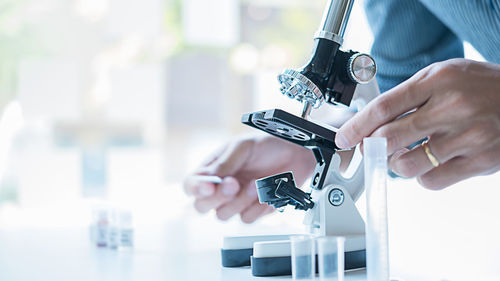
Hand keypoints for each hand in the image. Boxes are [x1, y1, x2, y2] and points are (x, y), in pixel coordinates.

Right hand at [184, 135, 315, 222]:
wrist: (296, 153)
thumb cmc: (267, 145)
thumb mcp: (243, 146)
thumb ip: (226, 162)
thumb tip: (212, 176)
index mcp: (212, 169)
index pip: (191, 185)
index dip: (195, 189)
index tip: (209, 187)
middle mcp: (220, 188)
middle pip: (201, 207)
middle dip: (218, 197)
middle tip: (234, 184)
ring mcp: (236, 201)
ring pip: (224, 215)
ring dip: (241, 200)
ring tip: (257, 183)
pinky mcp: (253, 210)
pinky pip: (246, 219)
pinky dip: (258, 206)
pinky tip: (267, 191)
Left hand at [335, 59, 499, 188]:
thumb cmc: (480, 87)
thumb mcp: (443, 76)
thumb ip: (409, 96)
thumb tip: (371, 123)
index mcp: (439, 80)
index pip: (385, 107)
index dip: (357, 126)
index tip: (343, 137)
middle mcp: (453, 107)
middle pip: (389, 137)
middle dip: (368, 148)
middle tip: (366, 149)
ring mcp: (468, 137)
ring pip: (406, 164)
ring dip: (395, 163)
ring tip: (405, 153)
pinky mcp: (480, 162)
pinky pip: (431, 181)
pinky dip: (421, 176)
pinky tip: (430, 162)